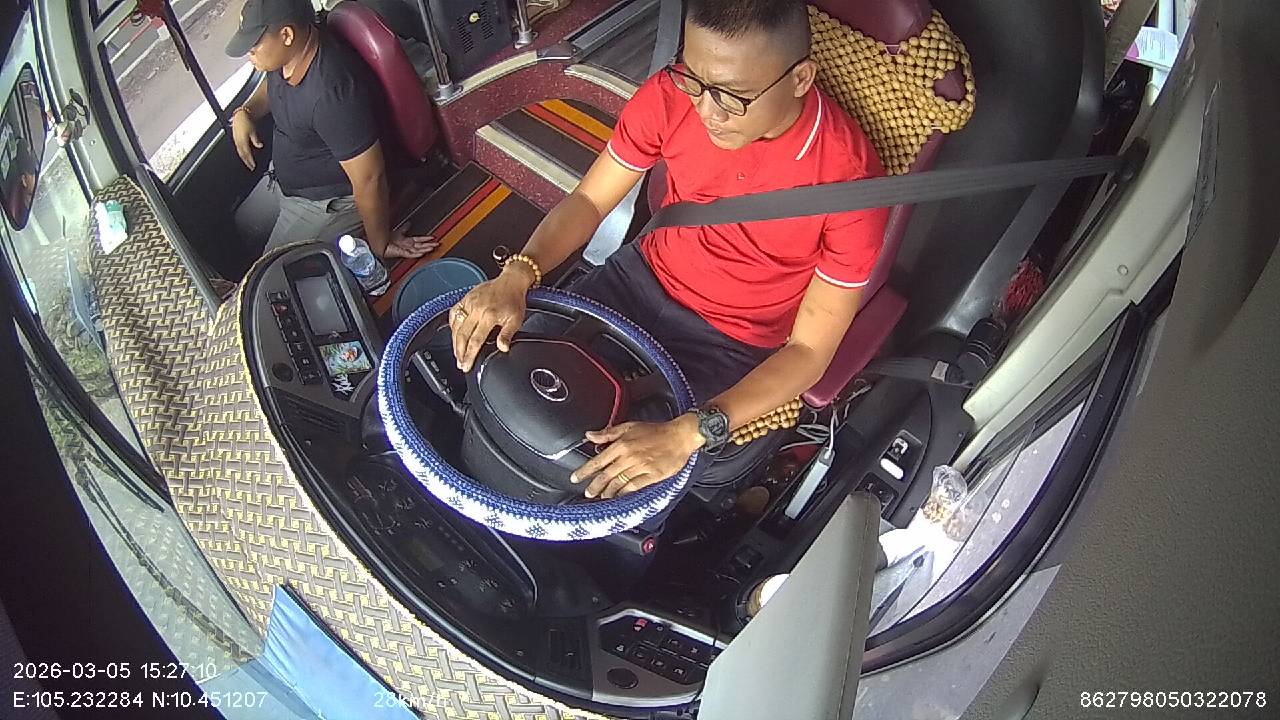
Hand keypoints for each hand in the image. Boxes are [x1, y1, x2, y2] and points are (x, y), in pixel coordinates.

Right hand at [231, 110, 261, 169]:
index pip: (247, 154)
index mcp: (242, 141)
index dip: (250, 161)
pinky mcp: (235, 139)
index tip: (253, 166)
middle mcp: (238, 142)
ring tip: (248, 164)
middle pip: (242, 155)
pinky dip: (242, 154)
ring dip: (244, 159)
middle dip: (247, 162)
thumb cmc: (246, 122)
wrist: (240, 116)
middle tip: (251, 168)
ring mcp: (236, 141)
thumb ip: (256, 140)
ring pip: (240, 153)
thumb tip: (260, 146)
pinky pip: (238, 149)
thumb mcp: (253, 131)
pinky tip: (244, 156)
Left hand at [382, 227, 437, 258]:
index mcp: (407, 241)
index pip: (419, 240)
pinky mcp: (402, 253)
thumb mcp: (398, 231)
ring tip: (433, 248)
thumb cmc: (386, 239)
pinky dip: (418, 253)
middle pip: (421, 245)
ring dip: (426, 249)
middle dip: (429, 245)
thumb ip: (404, 228)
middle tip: (437, 244)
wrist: (379, 242)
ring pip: (418, 250)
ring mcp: (405, 250)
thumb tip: (409, 223)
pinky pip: (411, 254)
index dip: (426, 239)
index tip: (433, 238)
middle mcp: (407, 246)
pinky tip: (423, 252)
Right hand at [450, 265, 534, 371]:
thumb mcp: (516, 319)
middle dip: (459, 352)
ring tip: (457, 353)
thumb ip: (507, 335)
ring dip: (454, 342)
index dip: (469, 355)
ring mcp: (469, 302)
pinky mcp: (465, 298)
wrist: (511, 281)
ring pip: (456, 326)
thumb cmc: (514, 299)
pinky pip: (454, 313)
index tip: (466, 365)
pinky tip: (454, 334)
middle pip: (462, 335)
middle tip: (460, 363)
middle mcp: (476, 309)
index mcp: (489, 315)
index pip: (475, 340)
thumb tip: (503, 348)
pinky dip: (452, 325)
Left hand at [571, 414, 704, 498]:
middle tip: (587, 493)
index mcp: (621, 445)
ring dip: (607, 491)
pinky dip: (624, 492)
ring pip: (618, 483)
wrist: (679, 436)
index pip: (598, 460)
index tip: (576, 477)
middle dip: (594, 486)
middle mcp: (628, 457)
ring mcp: (640, 467)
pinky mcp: (651, 476)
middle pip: (606, 475)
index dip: (585, 471)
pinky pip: (634, 486)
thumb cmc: (656, 431)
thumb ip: (608, 433)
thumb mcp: (629, 426)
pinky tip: (619, 495)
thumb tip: (590, 435)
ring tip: (601, 496)